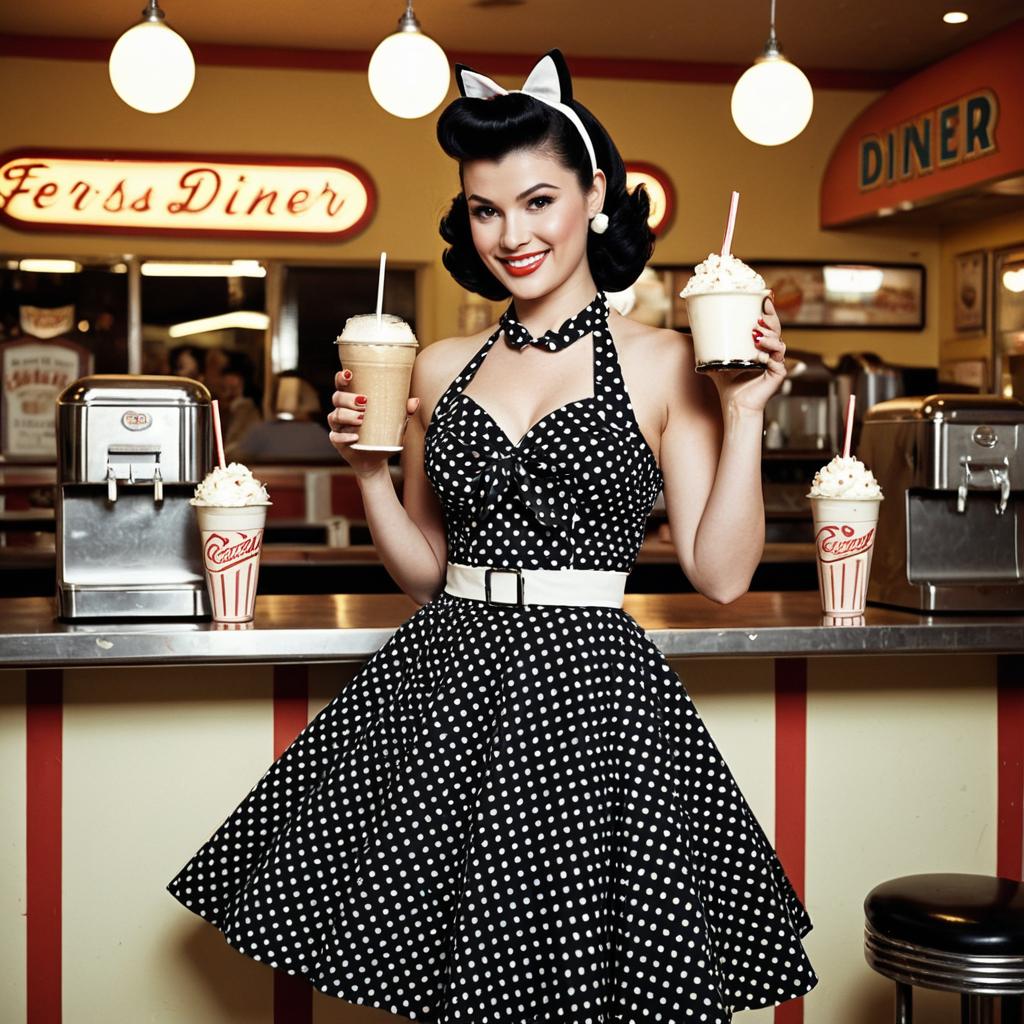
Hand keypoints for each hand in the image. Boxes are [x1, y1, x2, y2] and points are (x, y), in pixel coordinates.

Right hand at [328, 369, 420, 477]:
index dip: (341, 378)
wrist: (376, 458)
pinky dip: (344, 436)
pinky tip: (354, 437)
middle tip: (364, 402)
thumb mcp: (396, 423)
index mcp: (352, 401)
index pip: (342, 386)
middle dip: (348, 398)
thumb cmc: (383, 435)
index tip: (349, 374)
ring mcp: (338, 426)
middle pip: (337, 398)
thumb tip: (415, 401)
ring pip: (335, 416)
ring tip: (361, 419)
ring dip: (347, 415)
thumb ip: (404, 412)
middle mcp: (342, 410)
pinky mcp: (337, 441)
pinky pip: (335, 437)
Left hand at [707, 294, 786, 414]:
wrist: (734, 406)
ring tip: (757, 336)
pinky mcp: (778, 375)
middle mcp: (771, 353)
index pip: (768, 325)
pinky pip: (778, 363)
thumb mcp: (718, 360)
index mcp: (760, 346)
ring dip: (770, 338)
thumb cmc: (728, 384)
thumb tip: (694, 333)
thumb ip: (710, 348)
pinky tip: (761, 356)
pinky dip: (770, 357)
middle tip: (758, 319)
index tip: (764, 300)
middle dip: (770, 321)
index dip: (768, 312)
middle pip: (777, 330)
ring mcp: (776, 363)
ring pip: (780, 344)